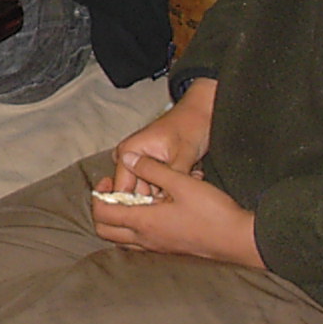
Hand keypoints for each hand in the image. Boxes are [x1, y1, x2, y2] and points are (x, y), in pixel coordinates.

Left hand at [91, 154, 262, 266]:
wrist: (240, 240)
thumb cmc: (213, 211)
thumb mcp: (181, 182)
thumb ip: (152, 169)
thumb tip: (128, 159)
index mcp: (144, 222)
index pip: (102, 214)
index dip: (98, 196)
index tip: (107, 181)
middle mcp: (145, 239)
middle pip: (105, 231)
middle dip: (102, 210)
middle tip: (114, 192)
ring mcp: (157, 248)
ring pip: (122, 239)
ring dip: (118, 221)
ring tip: (132, 200)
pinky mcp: (169, 250)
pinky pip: (139, 243)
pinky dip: (135, 229)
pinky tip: (152, 212)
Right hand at [108, 78, 216, 196]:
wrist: (201, 113)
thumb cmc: (191, 125)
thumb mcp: (184, 153)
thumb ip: (172, 178)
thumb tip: (166, 200)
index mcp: (129, 151)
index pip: (122, 188)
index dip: (139, 204)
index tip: (161, 210)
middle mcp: (129, 157)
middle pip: (135, 191)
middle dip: (159, 196)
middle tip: (182, 191)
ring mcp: (139, 161)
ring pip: (148, 189)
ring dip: (168, 190)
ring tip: (189, 179)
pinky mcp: (149, 164)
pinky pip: (156, 183)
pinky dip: (171, 185)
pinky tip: (188, 176)